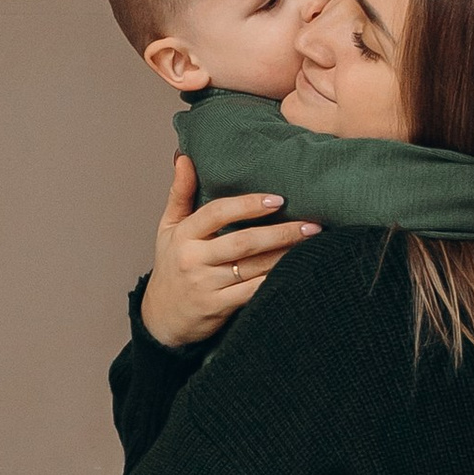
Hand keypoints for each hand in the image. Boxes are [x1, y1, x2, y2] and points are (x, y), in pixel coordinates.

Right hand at [139, 156, 318, 347]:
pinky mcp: (218, 307)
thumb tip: (185, 157)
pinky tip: (296, 270)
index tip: (278, 200)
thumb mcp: (169, 228)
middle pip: (243, 242)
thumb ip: (180, 193)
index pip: (216, 213)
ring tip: (311, 243)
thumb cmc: (172, 265)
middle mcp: (193, 259)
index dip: (248, 205)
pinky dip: (275, 280)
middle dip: (280, 232)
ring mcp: (206, 285)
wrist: (162, 317)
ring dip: (285, 255)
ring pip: (253, 267)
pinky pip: (253, 292)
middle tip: (310, 224)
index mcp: (184, 236)